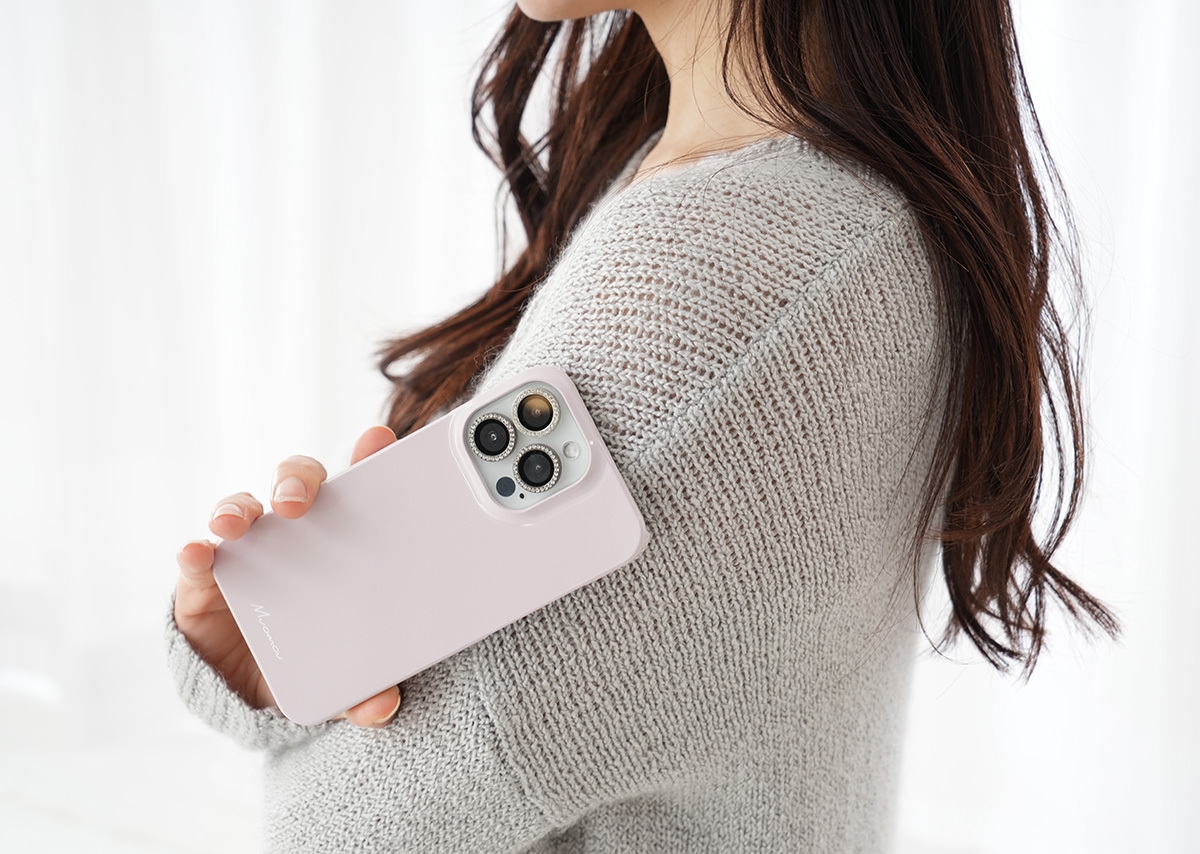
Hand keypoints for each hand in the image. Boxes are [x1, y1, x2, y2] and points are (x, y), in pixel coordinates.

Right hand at [174, 425, 402, 727]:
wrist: (257, 696)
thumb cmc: (315, 658)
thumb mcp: (344, 675)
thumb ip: (364, 689)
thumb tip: (383, 706)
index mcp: (343, 539)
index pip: (358, 487)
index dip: (368, 458)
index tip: (377, 439)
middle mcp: (294, 533)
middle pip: (297, 483)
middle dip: (297, 480)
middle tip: (298, 500)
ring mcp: (248, 550)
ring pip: (244, 509)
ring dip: (239, 510)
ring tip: (238, 525)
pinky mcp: (206, 579)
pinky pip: (199, 558)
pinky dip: (196, 552)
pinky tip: (197, 554)